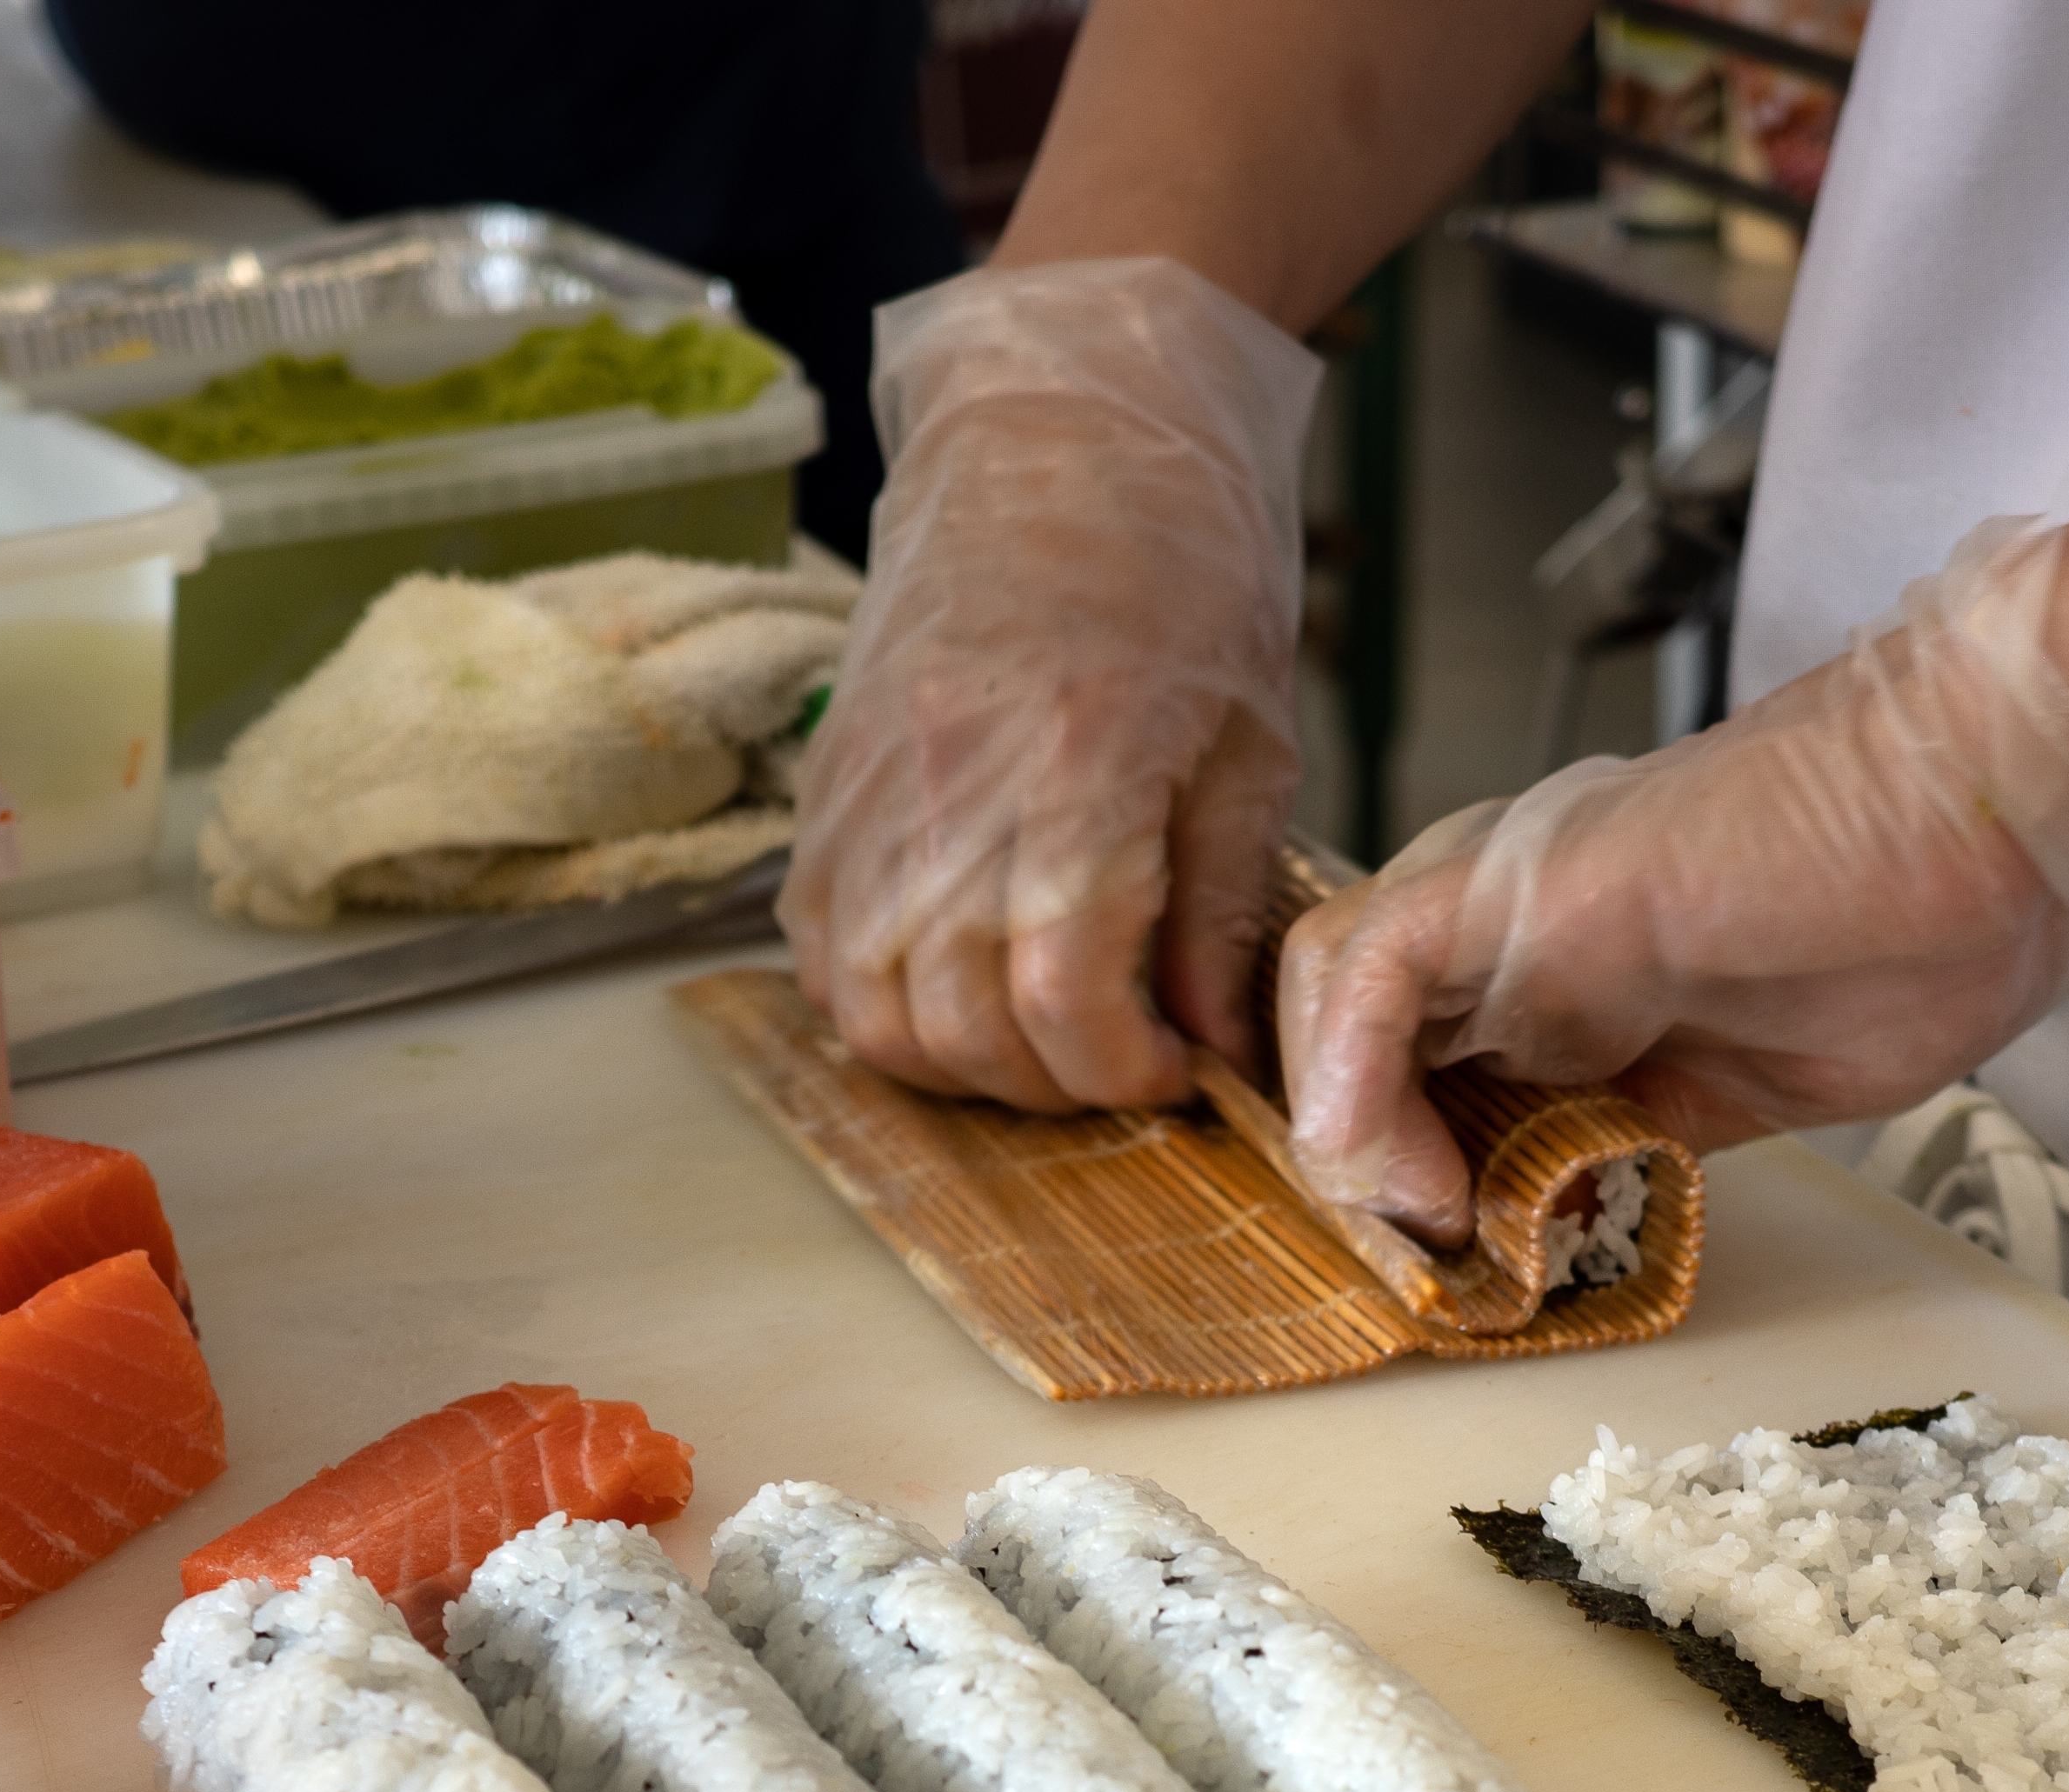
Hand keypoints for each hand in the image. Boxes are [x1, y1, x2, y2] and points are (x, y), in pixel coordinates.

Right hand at [786, 258, 1323, 1114]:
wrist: (1061, 432)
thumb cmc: (1179, 565)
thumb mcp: (1250, 741)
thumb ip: (1219, 906)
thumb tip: (1206, 1040)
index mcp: (1074, 773)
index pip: (1065, 1001)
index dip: (1123, 1071)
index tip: (1174, 1068)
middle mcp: (949, 797)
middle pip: (963, 1030)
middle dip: (1054, 1083)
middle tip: (1118, 1054)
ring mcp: (868, 799)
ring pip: (873, 1016)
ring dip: (960, 1064)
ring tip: (1038, 1033)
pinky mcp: (827, 792)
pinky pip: (819, 955)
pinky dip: (880, 1007)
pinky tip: (956, 986)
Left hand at [1279, 517, 2068, 1238]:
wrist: (1995, 808)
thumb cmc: (1925, 916)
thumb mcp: (1760, 1087)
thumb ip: (1654, 1131)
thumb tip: (1583, 1204)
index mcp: (1584, 972)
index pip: (1425, 1070)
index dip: (1402, 1170)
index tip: (1443, 1258)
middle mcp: (1529, 929)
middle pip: (1356, 1036)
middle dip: (1352, 1160)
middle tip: (1405, 1250)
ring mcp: (1517, 900)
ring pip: (1332, 992)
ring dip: (1340, 1124)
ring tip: (1410, 1211)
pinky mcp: (1521, 883)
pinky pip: (1369, 963)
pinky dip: (1345, 1066)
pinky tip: (1373, 1153)